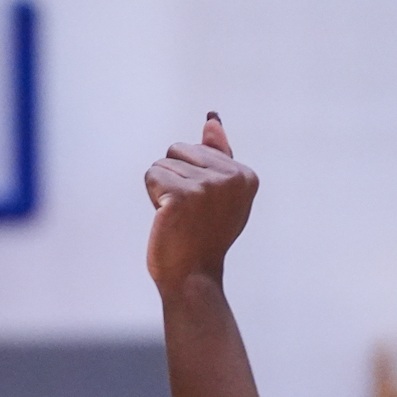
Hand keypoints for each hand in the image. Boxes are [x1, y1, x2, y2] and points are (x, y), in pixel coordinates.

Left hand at [145, 115, 256, 291]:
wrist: (192, 276)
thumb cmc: (203, 237)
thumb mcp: (221, 195)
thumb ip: (219, 156)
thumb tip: (212, 120)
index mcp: (245, 175)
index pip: (197, 149)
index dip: (189, 177)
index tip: (202, 208)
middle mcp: (231, 177)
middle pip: (178, 149)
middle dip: (173, 177)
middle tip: (186, 211)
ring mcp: (207, 186)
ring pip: (162, 163)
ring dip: (161, 189)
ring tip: (177, 216)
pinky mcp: (182, 195)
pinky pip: (152, 175)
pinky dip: (152, 196)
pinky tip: (166, 217)